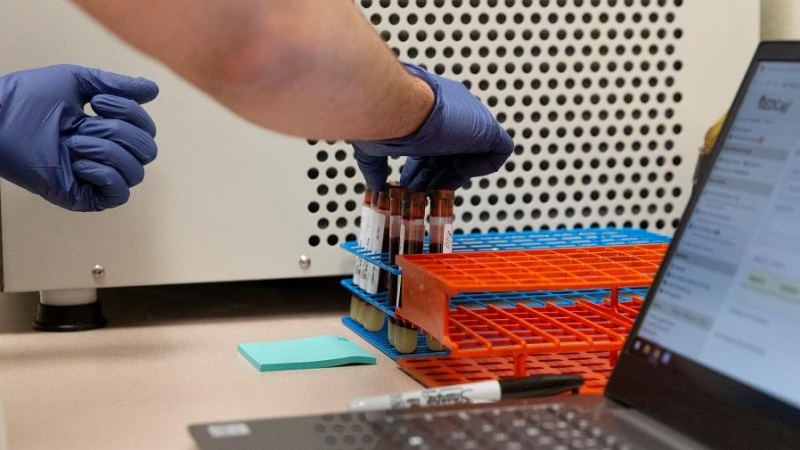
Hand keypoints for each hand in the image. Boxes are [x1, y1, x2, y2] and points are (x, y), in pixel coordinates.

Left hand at [0, 64, 158, 210]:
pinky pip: (119, 194)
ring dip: (107, 151)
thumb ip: (118, 84)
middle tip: (83, 125)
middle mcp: (107, 156)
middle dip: (117, 132)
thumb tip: (154, 90)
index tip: (97, 102)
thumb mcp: (78, 82)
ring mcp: (96, 177)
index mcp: (108, 131)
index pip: (146, 130)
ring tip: (74, 143)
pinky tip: (79, 162)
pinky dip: (106, 175)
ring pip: (136, 172)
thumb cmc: (28, 98)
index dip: (131, 112)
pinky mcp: (84, 197)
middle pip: (148, 150)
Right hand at [352, 62, 512, 191]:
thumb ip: (376, 165)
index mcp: (427, 107)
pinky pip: (497, 152)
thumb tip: (374, 183)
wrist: (392, 105)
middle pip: (450, 150)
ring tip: (430, 192)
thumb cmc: (380, 119)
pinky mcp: (486, 128)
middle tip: (418, 192)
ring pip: (470, 153)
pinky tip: (454, 176)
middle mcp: (450, 108)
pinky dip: (479, 168)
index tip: (408, 182)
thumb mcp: (375, 146)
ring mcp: (470, 116)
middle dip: (434, 174)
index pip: (433, 141)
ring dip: (451, 177)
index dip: (422, 165)